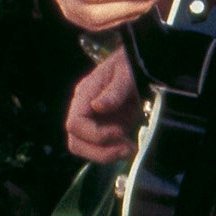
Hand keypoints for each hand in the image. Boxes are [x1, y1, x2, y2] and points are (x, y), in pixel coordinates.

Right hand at [65, 47, 142, 163]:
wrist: (141, 61)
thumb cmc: (131, 62)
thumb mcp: (127, 72)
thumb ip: (115, 89)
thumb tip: (98, 107)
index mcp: (85, 94)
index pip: (75, 124)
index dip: (95, 134)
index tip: (120, 131)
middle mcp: (85, 109)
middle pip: (76, 141)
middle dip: (100, 151)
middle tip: (127, 149)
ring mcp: (96, 120)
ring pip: (87, 148)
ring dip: (108, 155)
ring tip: (130, 149)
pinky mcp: (108, 127)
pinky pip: (103, 147)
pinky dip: (115, 151)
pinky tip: (132, 146)